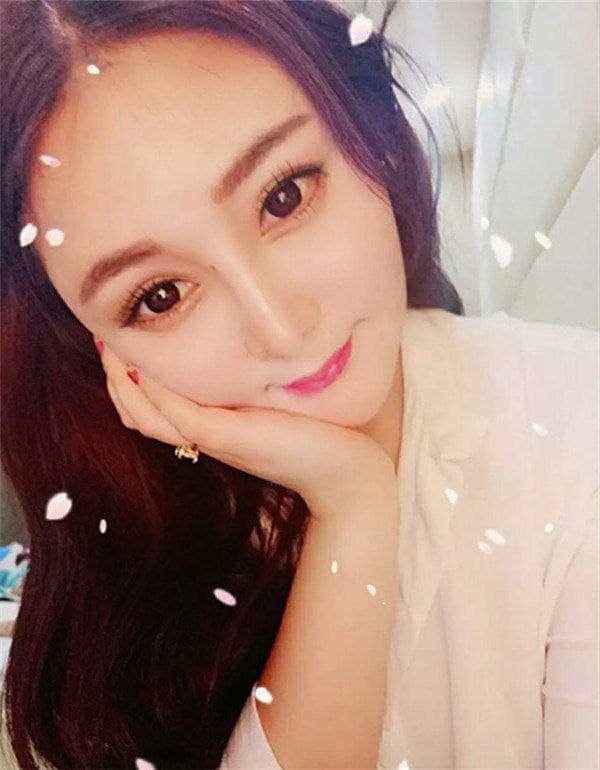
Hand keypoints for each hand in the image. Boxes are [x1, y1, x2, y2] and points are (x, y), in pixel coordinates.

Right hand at [95, 339, 395, 512]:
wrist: (348, 473)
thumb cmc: (317, 433)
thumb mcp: (274, 401)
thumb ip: (250, 385)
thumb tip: (242, 347)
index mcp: (211, 427)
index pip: (150, 408)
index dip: (127, 379)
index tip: (117, 341)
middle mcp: (205, 435)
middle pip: (137, 412)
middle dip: (115, 377)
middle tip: (103, 339)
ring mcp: (214, 438)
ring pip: (147, 416)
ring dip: (123, 382)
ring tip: (111, 347)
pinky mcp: (230, 437)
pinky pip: (179, 415)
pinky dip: (155, 392)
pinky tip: (142, 365)